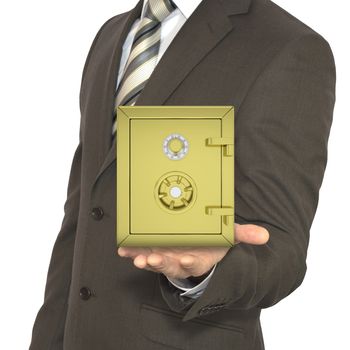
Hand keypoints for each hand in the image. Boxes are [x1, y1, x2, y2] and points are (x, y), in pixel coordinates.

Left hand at [117, 223, 268, 278]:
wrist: (199, 249)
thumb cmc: (212, 244)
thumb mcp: (228, 238)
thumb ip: (243, 235)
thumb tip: (264, 236)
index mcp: (199, 259)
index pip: (194, 264)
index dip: (189, 263)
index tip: (185, 260)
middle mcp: (181, 261)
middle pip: (171, 265)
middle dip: (161, 263)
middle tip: (152, 259)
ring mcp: (167, 257)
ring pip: (154, 262)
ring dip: (144, 260)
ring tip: (135, 257)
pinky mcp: (155, 251)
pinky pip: (142, 254)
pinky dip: (132, 253)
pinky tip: (123, 250)